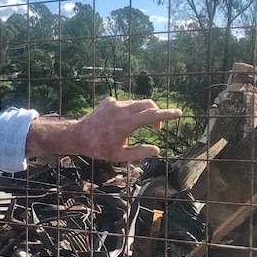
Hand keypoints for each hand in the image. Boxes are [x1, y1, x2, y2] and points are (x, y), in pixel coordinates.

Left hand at [25, 97, 181, 161]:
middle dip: (156, 114)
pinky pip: (124, 104)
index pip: (152, 115)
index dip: (167, 114)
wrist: (78, 135)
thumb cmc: (99, 148)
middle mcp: (121, 109)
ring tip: (128, 132)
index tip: (179, 113)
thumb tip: (157, 149)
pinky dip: (128, 112)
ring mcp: (114, 103)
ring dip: (140, 115)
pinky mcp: (109, 101)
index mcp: (126, 123)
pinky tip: (116, 125)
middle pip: (148, 105)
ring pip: (137, 104)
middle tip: (157, 127)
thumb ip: (139, 152)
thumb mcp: (120, 156)